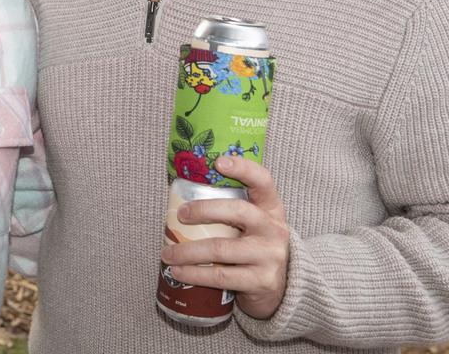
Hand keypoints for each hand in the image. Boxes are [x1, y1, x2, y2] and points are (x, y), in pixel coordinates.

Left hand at [161, 155, 289, 319]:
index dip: (243, 168)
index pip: (263, 181)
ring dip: (188, 251)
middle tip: (180, 214)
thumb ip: (230, 209)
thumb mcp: (253, 224)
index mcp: (271, 209)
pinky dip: (194, 274)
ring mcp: (270, 256)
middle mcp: (274, 230)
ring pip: (221, 248)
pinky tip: (178, 272)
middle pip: (237, 211)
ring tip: (167, 253)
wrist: (280, 287)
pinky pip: (220, 276)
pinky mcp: (261, 281)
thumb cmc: (255, 246)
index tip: (218, 162)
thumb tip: (183, 196)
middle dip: (203, 210)